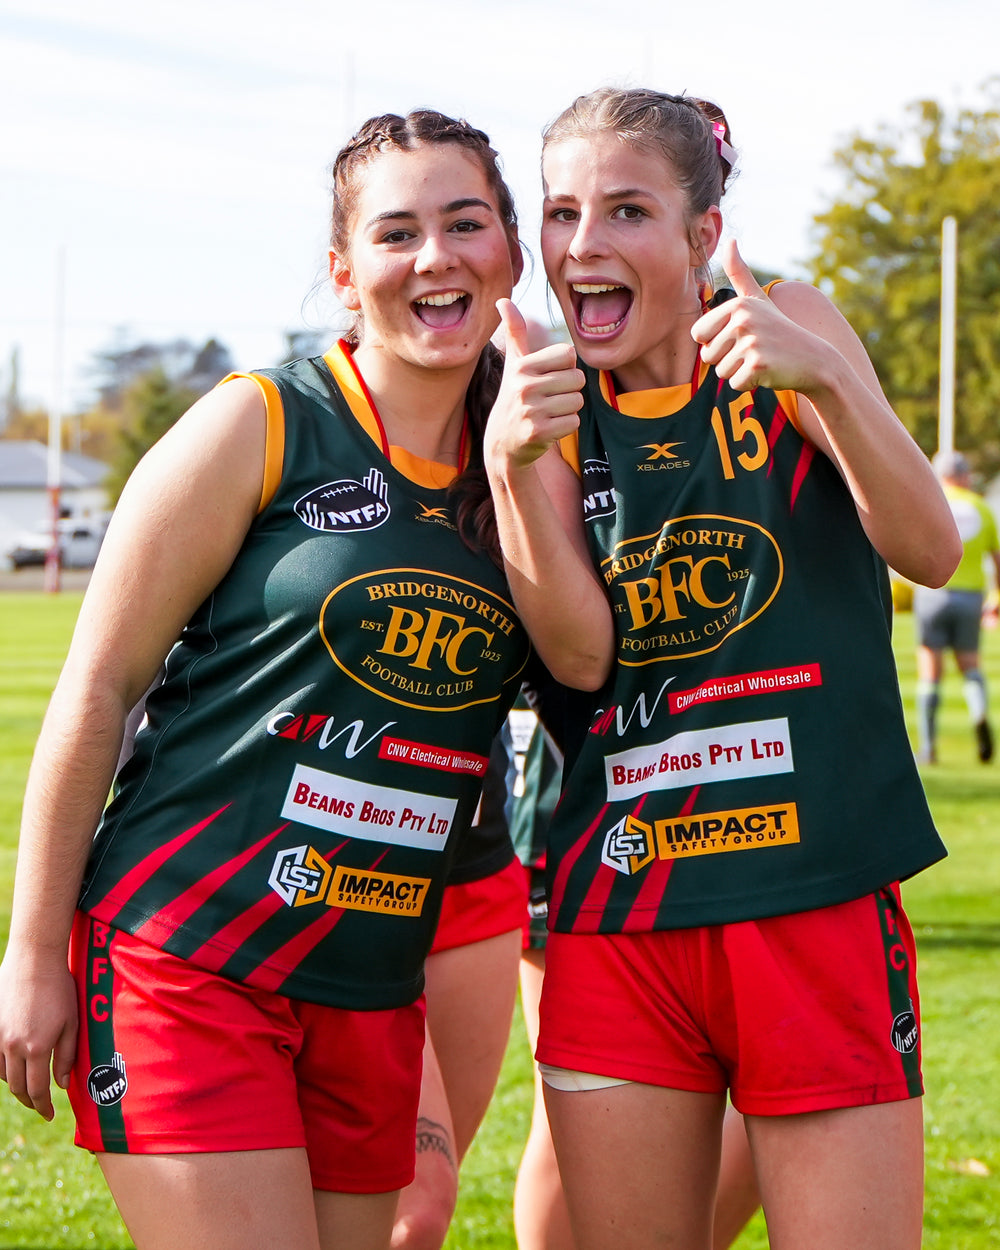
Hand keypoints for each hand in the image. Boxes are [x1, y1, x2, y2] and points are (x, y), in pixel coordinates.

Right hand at [0, 952, 78, 1120]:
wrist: (33, 960)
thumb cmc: (59, 989)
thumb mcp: (72, 1023)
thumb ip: (66, 1056)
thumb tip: (62, 1085)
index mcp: (36, 1048)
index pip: (37, 1090)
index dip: (43, 1107)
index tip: (51, 1115)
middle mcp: (12, 1047)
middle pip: (17, 1088)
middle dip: (30, 1101)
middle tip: (41, 1106)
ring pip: (2, 1076)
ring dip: (16, 1087)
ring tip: (30, 1090)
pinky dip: (3, 1071)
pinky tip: (15, 1069)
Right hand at [486, 299, 584, 472]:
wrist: (503, 442)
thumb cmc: (515, 396)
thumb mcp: (514, 364)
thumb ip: (515, 331)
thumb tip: (502, 300)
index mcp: (523, 366)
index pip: (569, 354)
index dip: (565, 367)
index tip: (548, 377)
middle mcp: (525, 386)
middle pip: (577, 379)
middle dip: (569, 390)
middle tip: (549, 399)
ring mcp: (531, 411)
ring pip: (577, 401)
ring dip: (568, 409)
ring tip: (547, 413)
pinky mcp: (539, 433)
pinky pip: (573, 421)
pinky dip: (565, 426)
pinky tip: (548, 427)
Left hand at [692, 239, 828, 393]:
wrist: (813, 359)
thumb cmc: (779, 330)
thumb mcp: (758, 300)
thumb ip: (739, 274)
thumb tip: (730, 241)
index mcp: (737, 305)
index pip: (698, 335)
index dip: (715, 342)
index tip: (739, 337)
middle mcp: (743, 320)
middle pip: (708, 356)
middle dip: (727, 360)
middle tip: (753, 351)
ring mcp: (752, 342)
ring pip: (720, 372)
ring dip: (738, 372)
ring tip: (762, 359)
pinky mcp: (758, 365)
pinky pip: (734, 384)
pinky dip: (749, 384)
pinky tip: (767, 372)